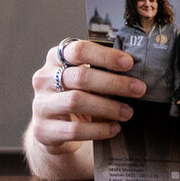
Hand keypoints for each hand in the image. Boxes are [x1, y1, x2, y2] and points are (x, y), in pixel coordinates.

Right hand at [29, 38, 144, 158]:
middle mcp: (44, 79)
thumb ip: (102, 70)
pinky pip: (73, 130)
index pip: (79, 50)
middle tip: (138, 89)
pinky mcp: (43, 130)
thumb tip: (136, 72)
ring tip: (128, 112)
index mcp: (56, 58)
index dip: (105, 56)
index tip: (129, 63)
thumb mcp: (85, 77)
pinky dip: (98, 130)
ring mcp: (41, 104)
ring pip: (76, 101)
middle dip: (114, 83)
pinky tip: (114, 128)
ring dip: (108, 107)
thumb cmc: (77, 94)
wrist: (53, 129)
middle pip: (80, 77)